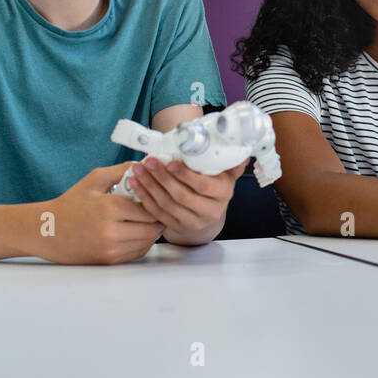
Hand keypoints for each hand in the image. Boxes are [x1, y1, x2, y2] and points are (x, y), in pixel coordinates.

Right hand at [38, 165, 164, 264]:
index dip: (156, 201)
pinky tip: (138, 230)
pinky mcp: (110, 260)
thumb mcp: (95, 179)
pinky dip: (143, 242)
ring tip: (149, 218)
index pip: (149, 208)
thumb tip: (147, 164)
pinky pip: (138, 252)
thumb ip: (122, 170)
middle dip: (158, 217)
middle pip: (153, 227)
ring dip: (152, 230)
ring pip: (148, 241)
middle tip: (159, 207)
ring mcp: (111, 249)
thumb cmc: (72, 202)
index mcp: (110, 208)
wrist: (48, 231)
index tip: (156, 195)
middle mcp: (111, 232)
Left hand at [123, 156, 246, 240]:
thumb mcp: (227, 174)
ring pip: (166, 204)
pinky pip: (157, 212)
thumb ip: (231, 162)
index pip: (204, 186)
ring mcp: (192, 221)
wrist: (208, 214)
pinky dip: (144, 197)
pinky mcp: (176, 226)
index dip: (186, 176)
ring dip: (149, 186)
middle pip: (182, 196)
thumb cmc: (216, 186)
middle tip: (149, 161)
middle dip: (162, 178)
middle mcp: (210, 211)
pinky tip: (135, 183)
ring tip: (138, 169)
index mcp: (223, 194)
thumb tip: (242, 150)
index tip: (171, 162)